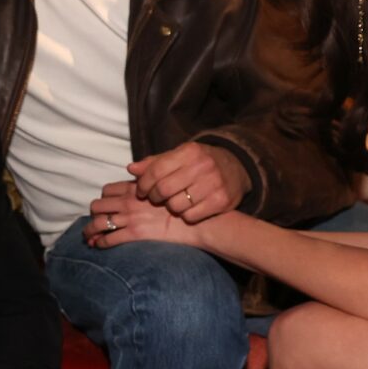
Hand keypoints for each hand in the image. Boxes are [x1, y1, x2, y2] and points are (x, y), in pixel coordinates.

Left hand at [84, 181, 202, 248]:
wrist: (196, 220)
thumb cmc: (185, 201)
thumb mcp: (167, 181)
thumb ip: (149, 174)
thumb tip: (132, 169)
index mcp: (135, 189)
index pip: (108, 190)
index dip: (104, 197)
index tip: (105, 205)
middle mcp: (129, 202)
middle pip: (98, 206)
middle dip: (94, 214)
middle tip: (94, 221)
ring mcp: (130, 218)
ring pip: (98, 223)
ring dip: (90, 231)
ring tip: (88, 237)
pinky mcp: (135, 234)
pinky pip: (109, 239)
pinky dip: (100, 243)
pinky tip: (99, 246)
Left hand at [127, 142, 250, 222]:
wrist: (236, 168)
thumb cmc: (199, 163)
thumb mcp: (179, 156)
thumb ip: (154, 163)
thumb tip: (131, 169)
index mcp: (189, 151)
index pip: (156, 170)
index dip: (143, 184)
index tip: (140, 191)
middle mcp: (203, 166)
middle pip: (164, 189)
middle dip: (154, 197)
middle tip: (155, 199)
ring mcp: (214, 184)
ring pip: (176, 206)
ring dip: (170, 208)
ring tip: (174, 202)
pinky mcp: (222, 201)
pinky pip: (191, 217)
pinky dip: (186, 216)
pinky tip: (189, 209)